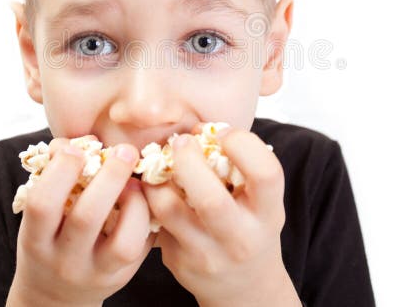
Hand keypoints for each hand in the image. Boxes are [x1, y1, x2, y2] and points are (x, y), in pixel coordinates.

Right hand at [7, 137, 156, 306]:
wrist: (56, 294)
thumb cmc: (49, 237)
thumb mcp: (41, 214)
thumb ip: (55, 177)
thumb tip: (81, 140)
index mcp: (36, 240)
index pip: (41, 205)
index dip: (60, 171)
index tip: (75, 148)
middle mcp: (64, 261)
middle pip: (87, 218)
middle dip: (109, 177)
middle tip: (124, 150)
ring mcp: (96, 272)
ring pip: (123, 241)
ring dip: (134, 200)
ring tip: (137, 176)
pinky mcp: (123, 275)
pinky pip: (141, 246)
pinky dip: (146, 216)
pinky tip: (144, 196)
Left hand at [141, 125, 299, 306]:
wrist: (244, 288)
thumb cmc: (250, 227)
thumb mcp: (260, 202)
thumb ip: (241, 169)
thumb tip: (199, 130)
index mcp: (268, 213)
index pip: (265, 174)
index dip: (242, 144)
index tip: (222, 134)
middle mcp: (241, 238)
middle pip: (210, 199)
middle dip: (188, 160)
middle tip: (181, 142)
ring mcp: (207, 254)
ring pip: (170, 209)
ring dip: (158, 178)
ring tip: (160, 163)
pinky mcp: (179, 262)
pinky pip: (154, 221)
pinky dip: (149, 197)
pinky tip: (154, 187)